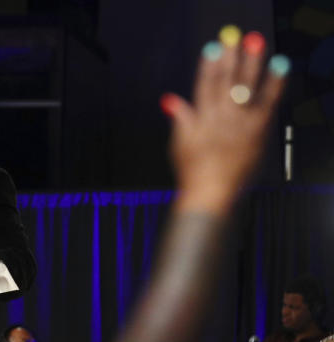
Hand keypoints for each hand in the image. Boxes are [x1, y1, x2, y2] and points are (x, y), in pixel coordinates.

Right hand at [162, 28, 286, 213]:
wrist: (210, 193)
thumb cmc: (193, 172)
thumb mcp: (179, 144)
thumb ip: (179, 118)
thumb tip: (169, 99)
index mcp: (200, 119)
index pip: (204, 86)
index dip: (209, 66)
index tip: (213, 49)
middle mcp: (220, 118)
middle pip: (226, 82)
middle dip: (231, 58)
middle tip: (236, 40)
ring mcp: (240, 124)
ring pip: (246, 88)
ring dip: (251, 64)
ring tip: (256, 46)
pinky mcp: (257, 131)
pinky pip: (268, 103)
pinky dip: (275, 84)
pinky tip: (279, 68)